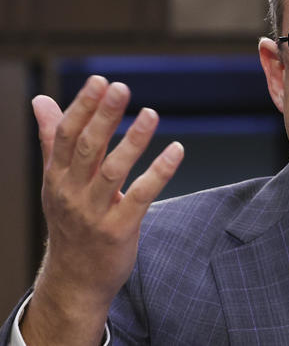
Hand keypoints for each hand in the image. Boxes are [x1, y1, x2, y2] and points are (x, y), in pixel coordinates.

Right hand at [21, 76, 183, 345]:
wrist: (75, 279)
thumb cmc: (70, 221)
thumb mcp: (57, 181)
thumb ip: (53, 139)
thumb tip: (40, 100)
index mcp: (57, 176)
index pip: (66, 134)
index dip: (82, 106)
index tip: (100, 80)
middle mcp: (71, 192)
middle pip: (87, 148)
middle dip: (104, 116)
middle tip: (121, 88)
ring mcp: (94, 213)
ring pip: (113, 171)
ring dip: (133, 141)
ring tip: (151, 114)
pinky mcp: (119, 230)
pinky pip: (141, 197)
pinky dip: (159, 173)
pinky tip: (176, 150)